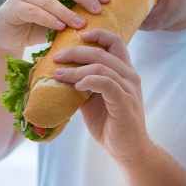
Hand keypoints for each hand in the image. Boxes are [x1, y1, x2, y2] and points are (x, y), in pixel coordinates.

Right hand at [0, 0, 108, 52]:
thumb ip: (74, 12)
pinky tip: (60, 28)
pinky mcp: (14, 8)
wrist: (7, 37)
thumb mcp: (59, 17)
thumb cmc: (36, 27)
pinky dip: (49, 19)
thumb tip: (103, 16)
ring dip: (67, 12)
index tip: (107, 1)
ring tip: (81, 24)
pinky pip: (34, 12)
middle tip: (97, 10)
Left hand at [52, 28, 151, 164]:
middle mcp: (130, 76)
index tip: (78, 36)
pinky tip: (76, 87)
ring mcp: (129, 89)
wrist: (128, 151)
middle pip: (103, 51)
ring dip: (76, 69)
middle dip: (76, 51)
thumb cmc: (111, 126)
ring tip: (59, 74)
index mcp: (124, 73)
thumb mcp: (93, 102)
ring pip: (101, 67)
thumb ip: (83, 86)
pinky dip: (88, 81)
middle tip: (56, 57)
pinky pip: (106, 83)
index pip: (115, 42)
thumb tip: (60, 75)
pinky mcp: (124, 102)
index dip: (97, 34)